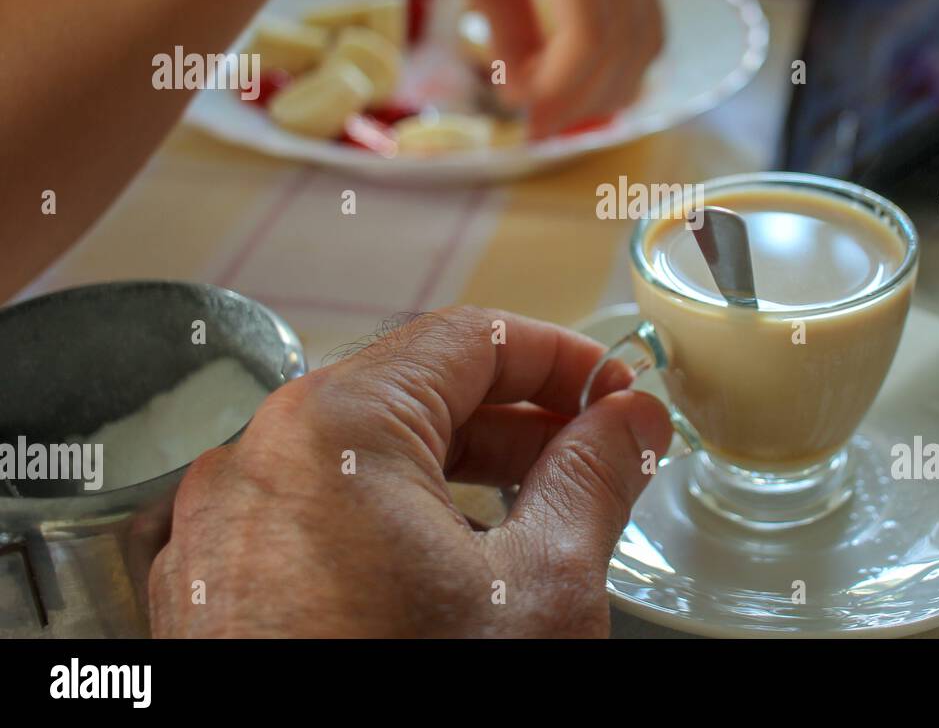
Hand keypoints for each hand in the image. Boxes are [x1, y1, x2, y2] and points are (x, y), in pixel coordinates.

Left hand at [148, 306, 671, 636]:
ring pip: (362, 460)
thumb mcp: (545, 588)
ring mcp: (223, 532)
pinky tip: (454, 569)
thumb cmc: (420, 706)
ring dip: (461, 473)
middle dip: (518, 421)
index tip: (617, 393)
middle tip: (597, 453)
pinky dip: (393, 522)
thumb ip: (594, 476)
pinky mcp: (216, 590)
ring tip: (537, 514)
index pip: (468, 339)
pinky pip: (316, 517)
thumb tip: (630, 421)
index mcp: (331, 429)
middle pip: (413, 394)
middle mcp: (254, 463)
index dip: (561, 357)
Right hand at [367, 0, 663, 134]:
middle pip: (641, 40)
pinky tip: (517, 89)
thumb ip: (518, 21)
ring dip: (574, 95)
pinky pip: (588, 33)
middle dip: (595, 98)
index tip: (555, 116)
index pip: (638, 20)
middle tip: (543, 128)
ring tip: (525, 110)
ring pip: (619, 44)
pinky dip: (560, 78)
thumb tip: (523, 76)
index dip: (605, 81)